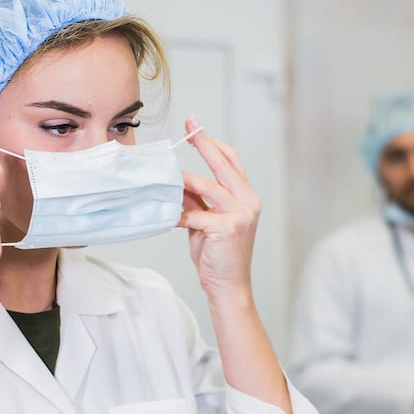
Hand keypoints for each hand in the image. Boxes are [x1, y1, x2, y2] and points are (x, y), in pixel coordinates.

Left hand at [178, 118, 260, 301]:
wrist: (229, 286)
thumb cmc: (219, 256)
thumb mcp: (207, 222)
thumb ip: (197, 201)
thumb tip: (177, 182)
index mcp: (247, 197)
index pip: (231, 160)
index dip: (213, 142)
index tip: (196, 126)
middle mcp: (249, 202)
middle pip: (224, 163)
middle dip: (204, 143)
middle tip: (188, 127)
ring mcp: (241, 214)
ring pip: (206, 186)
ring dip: (182, 181)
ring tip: (164, 180)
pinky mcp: (228, 228)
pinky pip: (195, 213)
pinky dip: (178, 213)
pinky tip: (167, 215)